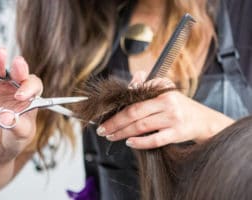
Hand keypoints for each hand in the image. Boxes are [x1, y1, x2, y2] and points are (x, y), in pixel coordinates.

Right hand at [0, 31, 42, 160]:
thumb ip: (16, 126)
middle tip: (18, 67)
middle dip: (20, 69)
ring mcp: (0, 84)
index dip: (29, 88)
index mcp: (31, 97)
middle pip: (20, 73)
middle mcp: (17, 87)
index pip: (34, 85)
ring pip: (1, 69)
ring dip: (0, 61)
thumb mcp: (20, 135)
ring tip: (1, 55)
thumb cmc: (14, 137)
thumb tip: (5, 116)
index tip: (21, 96)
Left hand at [96, 73, 234, 149]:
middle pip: (134, 113)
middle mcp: (167, 104)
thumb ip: (147, 86)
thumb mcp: (166, 90)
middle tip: (102, 130)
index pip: (134, 100)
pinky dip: (141, 142)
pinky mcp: (177, 133)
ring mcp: (173, 119)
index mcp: (162, 92)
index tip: (104, 115)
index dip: (116, 108)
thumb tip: (131, 82)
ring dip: (122, 133)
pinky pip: (156, 140)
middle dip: (115, 122)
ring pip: (142, 126)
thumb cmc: (180, 106)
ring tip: (110, 136)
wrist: (204, 120)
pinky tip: (129, 143)